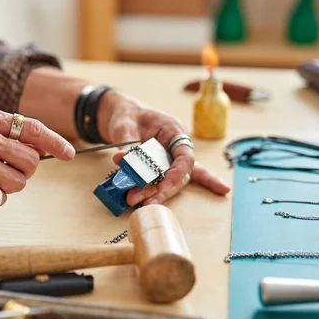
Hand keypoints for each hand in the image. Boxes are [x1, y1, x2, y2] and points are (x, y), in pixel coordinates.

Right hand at [0, 109, 74, 208]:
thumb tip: (43, 147)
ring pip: (21, 181)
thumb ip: (7, 134)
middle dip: (24, 169)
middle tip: (2, 170)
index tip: (69, 153)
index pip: (33, 128)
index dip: (55, 142)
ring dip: (8, 185)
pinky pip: (2, 196)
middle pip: (32, 159)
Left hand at [97, 91, 229, 205]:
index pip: (184, 155)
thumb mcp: (124, 126)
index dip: (176, 172)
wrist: (124, 114)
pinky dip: (171, 192)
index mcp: (173, 130)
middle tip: (140, 199)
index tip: (162, 184)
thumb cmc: (128, 115)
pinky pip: (173, 180)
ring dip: (158, 194)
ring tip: (141, 204)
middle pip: (178, 173)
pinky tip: (195, 198)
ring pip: (173, 180)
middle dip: (161, 189)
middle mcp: (177, 146)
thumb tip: (122, 159)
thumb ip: (125, 143)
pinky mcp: (162, 165)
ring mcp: (171, 156)